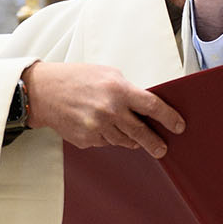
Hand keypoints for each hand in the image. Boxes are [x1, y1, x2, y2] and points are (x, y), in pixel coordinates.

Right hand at [23, 61, 184, 157]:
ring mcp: (98, 128)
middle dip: (155, 143)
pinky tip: (96, 124)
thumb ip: (128, 90)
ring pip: (124, 141)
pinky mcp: (87, 140)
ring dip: (128, 137)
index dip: (169, 118)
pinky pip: (106, 143)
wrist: (43, 92)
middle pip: (142, 132)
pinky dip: (107, 136)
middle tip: (162, 148)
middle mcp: (109, 111)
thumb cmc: (76, 79)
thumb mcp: (107, 74)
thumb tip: (147, 108)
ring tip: (119, 126)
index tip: (179, 127)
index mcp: (118, 90)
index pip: (152, 107)